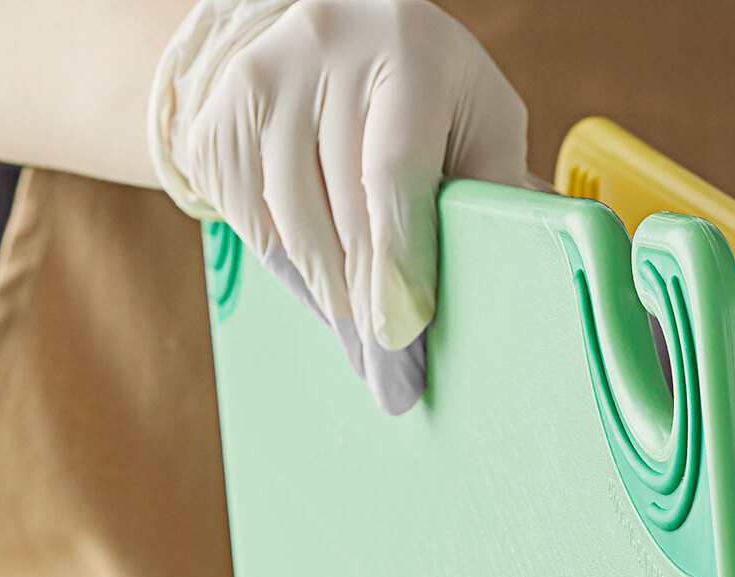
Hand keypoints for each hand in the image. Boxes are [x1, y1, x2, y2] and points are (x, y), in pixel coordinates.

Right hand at [153, 0, 527, 410]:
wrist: (337, 41)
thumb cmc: (430, 98)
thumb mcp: (480, 124)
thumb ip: (492, 191)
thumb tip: (516, 283)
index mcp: (409, 48)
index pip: (396, 172)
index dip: (400, 260)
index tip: (405, 329)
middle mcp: (326, 47)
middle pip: (343, 211)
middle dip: (370, 307)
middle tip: (393, 377)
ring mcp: (261, 77)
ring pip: (290, 226)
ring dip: (330, 297)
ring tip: (362, 337)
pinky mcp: (218, 116)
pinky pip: (250, 223)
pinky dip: (289, 272)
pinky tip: (323, 288)